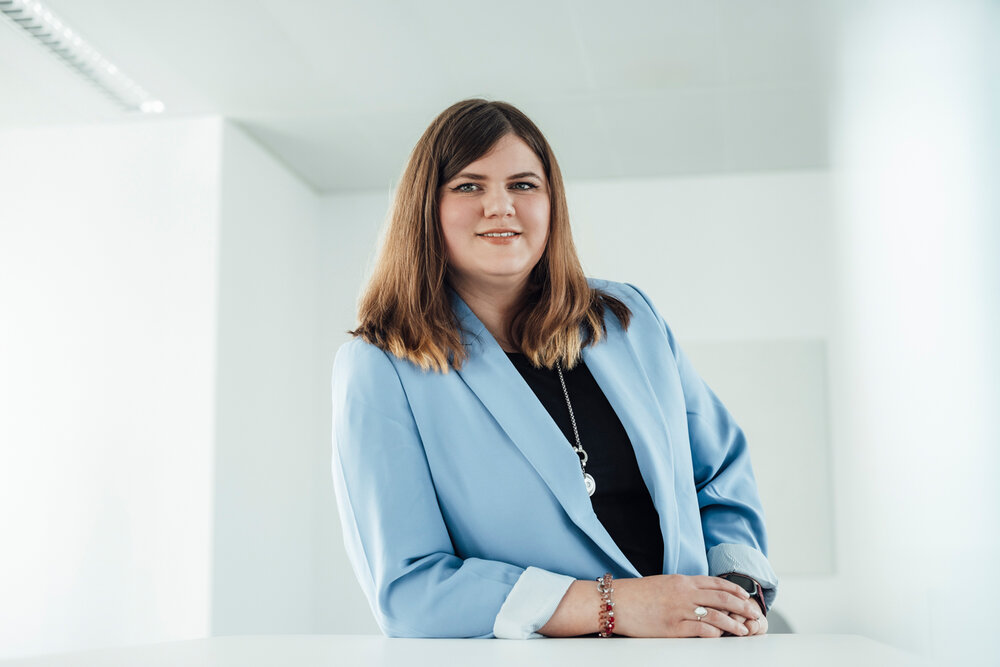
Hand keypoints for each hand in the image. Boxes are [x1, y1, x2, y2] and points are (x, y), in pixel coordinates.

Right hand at [613, 574, 761, 637]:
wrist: (616, 601)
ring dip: (734, 623)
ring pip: (716, 615)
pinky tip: (721, 636)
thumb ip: (684, 588)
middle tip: (755, 614)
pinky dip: (714, 633)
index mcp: (683, 581)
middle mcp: (684, 593)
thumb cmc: (638, 594)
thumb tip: (702, 596)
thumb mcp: (664, 584)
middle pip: (722, 598)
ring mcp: (679, 610)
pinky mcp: (672, 627)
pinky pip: (700, 630)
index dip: (735, 590)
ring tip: (744, 630)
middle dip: (742, 606)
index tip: (747, 597)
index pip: (716, 583)